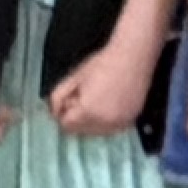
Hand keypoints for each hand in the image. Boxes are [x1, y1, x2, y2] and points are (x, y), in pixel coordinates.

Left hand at [42, 33, 159, 141]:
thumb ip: (58, 97)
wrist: (133, 56)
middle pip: (81, 131)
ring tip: (97, 96)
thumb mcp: (74, 77)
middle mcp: (106, 123)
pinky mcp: (131, 120)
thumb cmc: (103, 63)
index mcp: (89, 111)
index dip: (64, 112)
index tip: (67, 100)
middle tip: (83, 95)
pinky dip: (106, 119)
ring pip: (96, 131)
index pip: (67, 125)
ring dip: (91, 119)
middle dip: (77, 117)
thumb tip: (54, 112)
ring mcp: (120, 123)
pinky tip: (109, 101)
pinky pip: (111, 127)